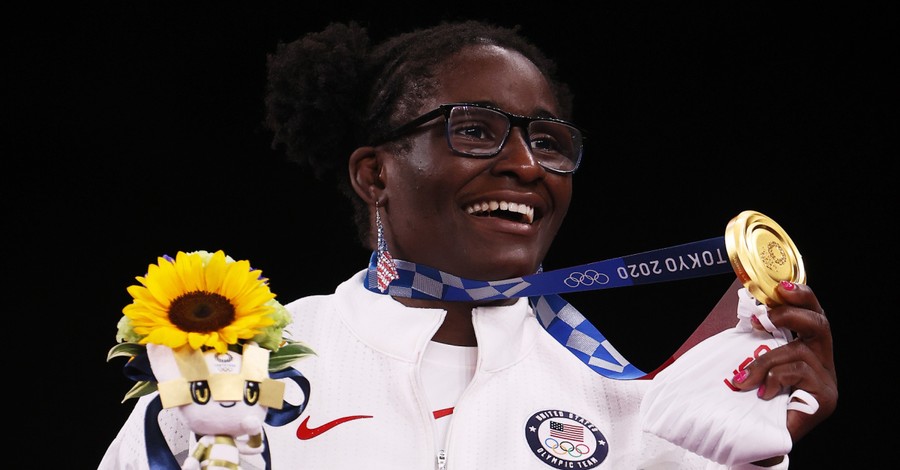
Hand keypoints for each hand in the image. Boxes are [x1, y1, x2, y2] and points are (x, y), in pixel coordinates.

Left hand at [732, 281, 837, 442]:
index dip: (800, 297)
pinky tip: (761, 392)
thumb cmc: (754, 398)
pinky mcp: (825, 398)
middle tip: (766, 315)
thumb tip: (745, 304)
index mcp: (809, 348)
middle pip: (821, 325)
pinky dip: (774, 377)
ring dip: (765, 360)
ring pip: (799, 351)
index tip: (780, 287)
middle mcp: (823, 362)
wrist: (760, 440)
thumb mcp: (754, 361)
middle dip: (793, 313)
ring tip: (743, 378)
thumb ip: (756, 337)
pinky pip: (798, 373)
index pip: (813, 314)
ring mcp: (827, 380)